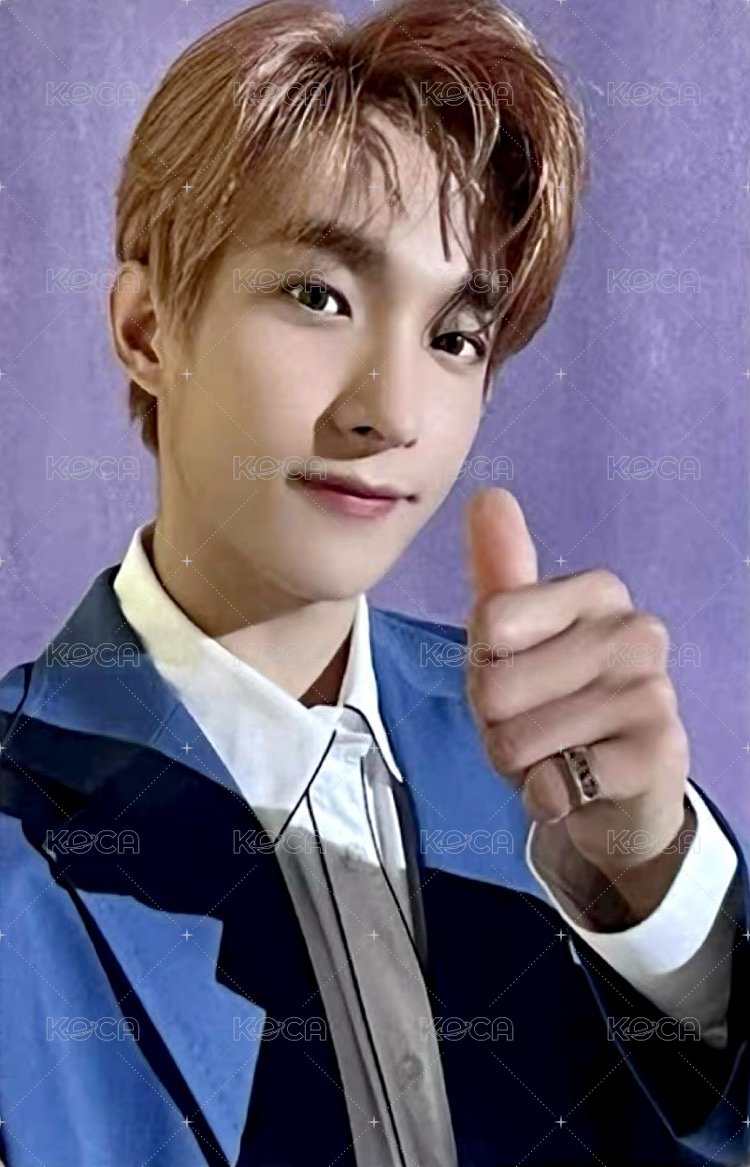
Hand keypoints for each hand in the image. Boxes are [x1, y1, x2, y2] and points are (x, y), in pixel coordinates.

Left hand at [464, 487, 694, 923]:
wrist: (618, 794)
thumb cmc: (557, 707)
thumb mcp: (517, 640)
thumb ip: (501, 570)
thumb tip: (488, 494)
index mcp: (598, 590)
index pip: (488, 621)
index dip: (483, 667)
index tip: (518, 677)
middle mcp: (635, 629)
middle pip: (494, 687)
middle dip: (496, 725)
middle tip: (538, 727)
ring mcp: (651, 691)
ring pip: (516, 739)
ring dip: (519, 765)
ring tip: (558, 755)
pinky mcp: (657, 754)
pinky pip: (552, 783)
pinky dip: (546, 798)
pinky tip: (579, 785)